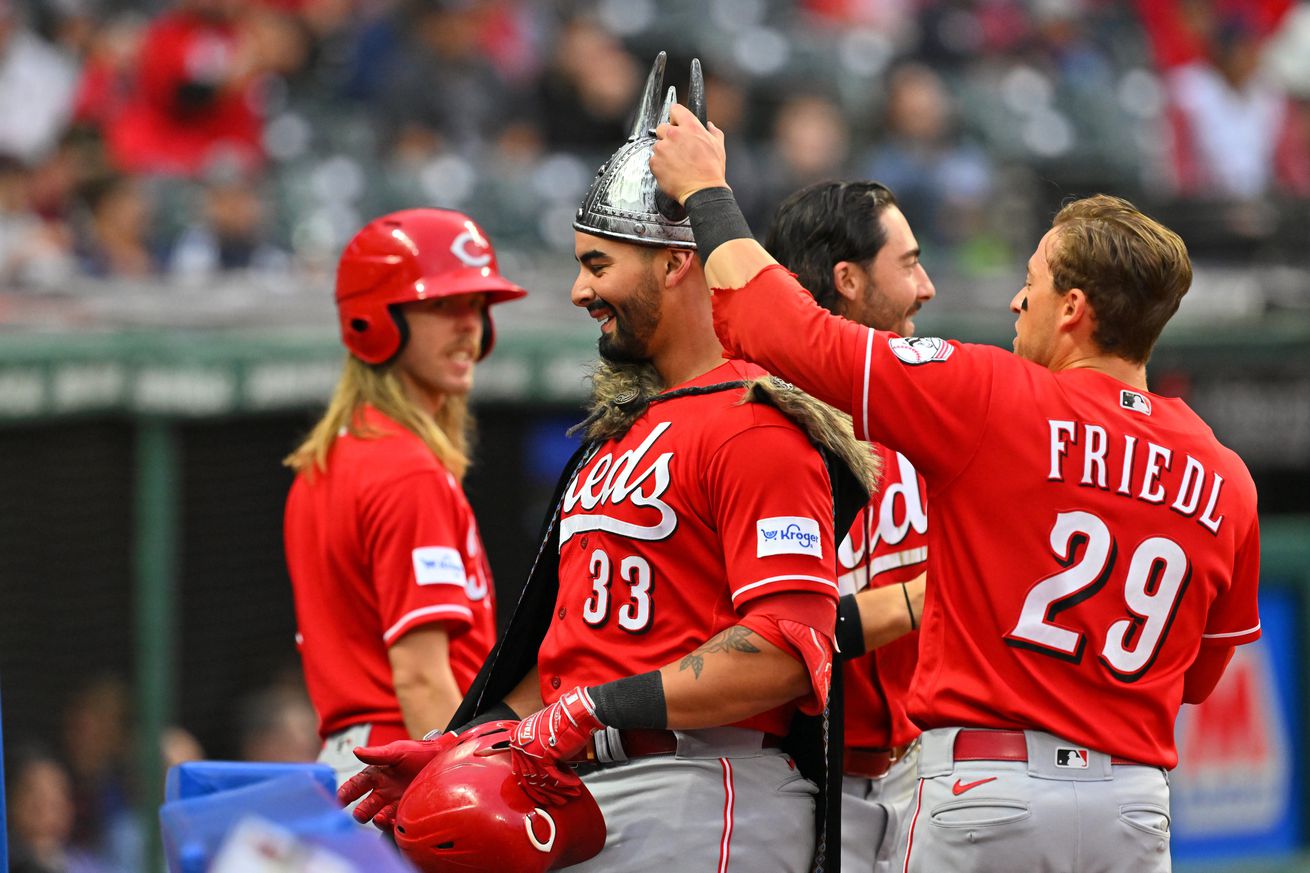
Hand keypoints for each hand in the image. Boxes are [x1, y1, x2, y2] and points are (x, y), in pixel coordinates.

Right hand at [337, 733, 458, 828]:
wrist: (444, 759)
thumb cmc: (419, 752)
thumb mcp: (398, 751)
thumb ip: (377, 754)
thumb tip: (356, 751)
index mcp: (376, 775)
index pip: (355, 786)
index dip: (345, 793)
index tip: (338, 800)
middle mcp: (382, 792)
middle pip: (364, 807)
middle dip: (361, 812)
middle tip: (361, 813)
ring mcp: (394, 803)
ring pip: (378, 817)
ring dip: (377, 819)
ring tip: (379, 818)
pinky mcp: (407, 811)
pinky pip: (395, 823)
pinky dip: (393, 826)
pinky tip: (395, 823)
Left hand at [509, 687, 603, 805]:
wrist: (577, 714)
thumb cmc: (564, 724)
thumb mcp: (544, 738)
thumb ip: (538, 755)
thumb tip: (541, 777)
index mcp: (517, 739)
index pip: (521, 771)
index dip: (533, 786)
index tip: (543, 795)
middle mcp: (519, 746)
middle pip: (530, 779)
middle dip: (545, 793)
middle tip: (556, 801)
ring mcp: (529, 751)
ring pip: (541, 780)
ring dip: (557, 791)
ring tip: (568, 796)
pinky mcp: (543, 755)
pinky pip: (553, 777)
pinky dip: (565, 782)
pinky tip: (574, 785)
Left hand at [651, 103, 728, 205]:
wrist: (703, 192)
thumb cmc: (712, 171)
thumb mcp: (718, 146)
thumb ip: (713, 132)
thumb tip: (709, 125)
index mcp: (690, 127)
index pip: (675, 109)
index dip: (676, 117)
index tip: (677, 124)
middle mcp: (674, 135)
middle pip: (662, 127)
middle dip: (668, 136)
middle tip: (677, 148)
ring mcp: (663, 149)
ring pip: (657, 145)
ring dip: (664, 152)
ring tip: (676, 163)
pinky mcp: (655, 163)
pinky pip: (653, 160)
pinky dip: (660, 165)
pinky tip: (671, 171)